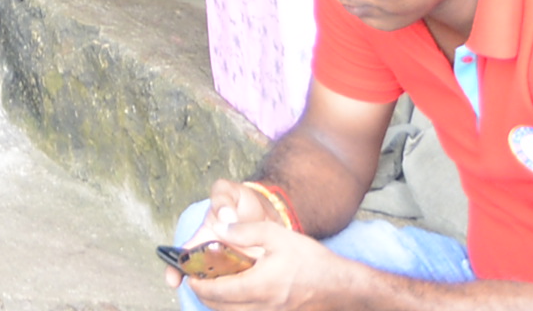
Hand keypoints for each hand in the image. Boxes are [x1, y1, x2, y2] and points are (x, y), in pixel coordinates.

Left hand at [183, 186, 333, 307]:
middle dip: (205, 295)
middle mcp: (263, 307)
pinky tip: (238, 294)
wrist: (341, 287)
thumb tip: (221, 229)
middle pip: (221, 308)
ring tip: (215, 286)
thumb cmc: (312, 260)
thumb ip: (246, 231)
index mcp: (259, 286)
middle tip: (198, 280)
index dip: (199, 285)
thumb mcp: (278, 236)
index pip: (217, 292)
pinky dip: (236, 307)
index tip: (191, 275)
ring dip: (219, 303)